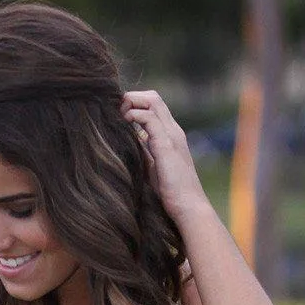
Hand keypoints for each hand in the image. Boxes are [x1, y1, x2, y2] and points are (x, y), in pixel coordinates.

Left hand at [121, 90, 205, 225]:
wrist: (189, 208)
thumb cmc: (171, 193)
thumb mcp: (153, 167)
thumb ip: (144, 152)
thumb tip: (128, 144)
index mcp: (170, 135)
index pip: (153, 106)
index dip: (135, 105)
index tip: (119, 117)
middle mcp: (173, 130)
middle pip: (152, 97)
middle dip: (131, 98)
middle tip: (116, 114)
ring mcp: (171, 135)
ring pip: (152, 101)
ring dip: (131, 103)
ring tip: (118, 117)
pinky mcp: (166, 145)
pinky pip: (149, 118)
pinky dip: (134, 116)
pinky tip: (125, 125)